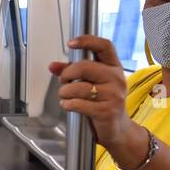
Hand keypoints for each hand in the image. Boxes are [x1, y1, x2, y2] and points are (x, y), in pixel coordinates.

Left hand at [48, 36, 138, 153]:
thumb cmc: (103, 102)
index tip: (71, 43)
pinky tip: (68, 105)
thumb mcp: (91, 83)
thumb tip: (52, 66)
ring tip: (65, 96)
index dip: (87, 41)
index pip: (104, 46)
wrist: (117, 129)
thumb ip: (72, 72)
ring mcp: (113, 95)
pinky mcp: (106, 111)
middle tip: (63, 81)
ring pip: (79, 87)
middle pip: (85, 66)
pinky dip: (68, 104)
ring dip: (65, 92)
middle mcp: (116, 78)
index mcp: (114, 67)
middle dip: (67, 74)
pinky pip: (79, 104)